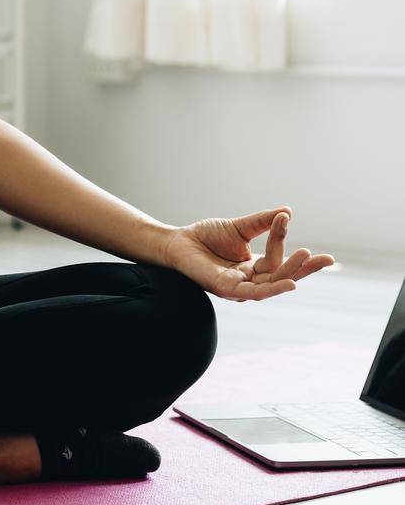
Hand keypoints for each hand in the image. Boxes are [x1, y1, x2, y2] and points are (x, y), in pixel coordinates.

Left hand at [163, 207, 335, 301]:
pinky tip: (290, 283)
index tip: (286, 217)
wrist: (178, 241)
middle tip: (326, 259)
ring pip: (272, 284)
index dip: (283, 238)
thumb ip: (262, 222)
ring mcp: (240, 288)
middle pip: (283, 276)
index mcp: (255, 267)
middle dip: (304, 267)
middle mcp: (250, 281)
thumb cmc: (206, 236)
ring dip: (292, 272)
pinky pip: (254, 293)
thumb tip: (287, 211)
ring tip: (308, 258)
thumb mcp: (240, 227)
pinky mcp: (227, 290)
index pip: (278, 258)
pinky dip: (274, 288)